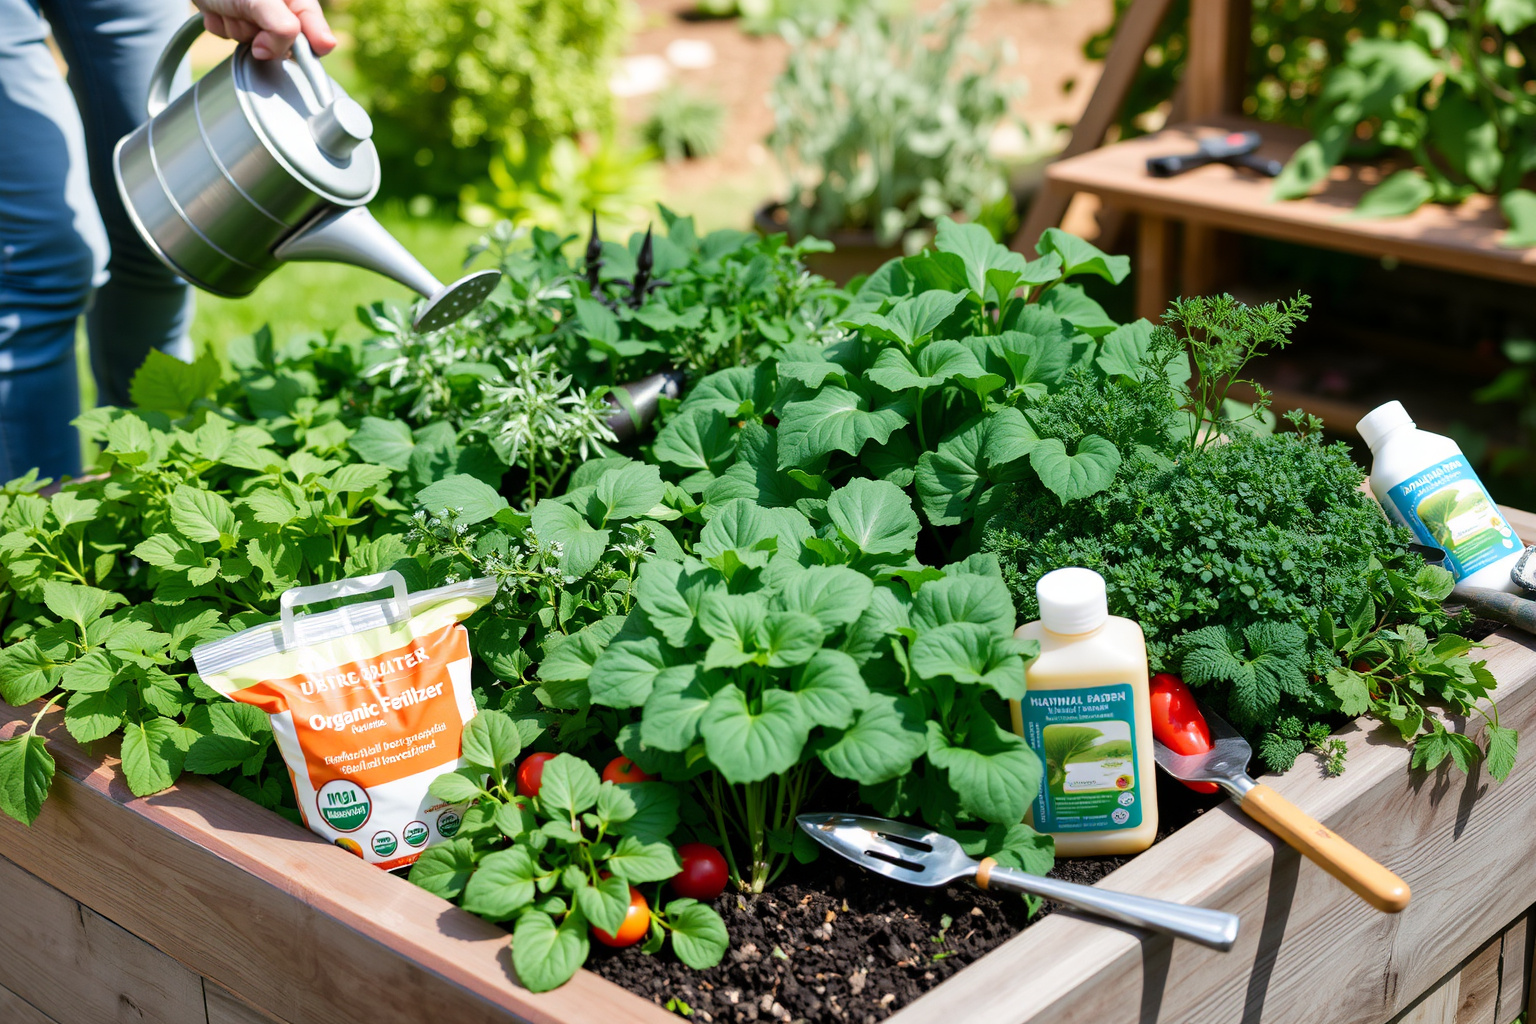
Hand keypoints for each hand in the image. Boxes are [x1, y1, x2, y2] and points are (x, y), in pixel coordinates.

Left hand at [193, 0, 335, 59]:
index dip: (315, 44)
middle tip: (248, 15)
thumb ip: (280, 26)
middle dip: (261, 34)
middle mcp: (278, 6)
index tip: (315, 52)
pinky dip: (222, 26)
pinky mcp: (235, 19)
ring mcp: (256, 14)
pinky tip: (218, 10)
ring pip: (255, 43)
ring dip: (237, 28)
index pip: (317, 29)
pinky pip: (233, 38)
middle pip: (284, 43)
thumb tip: (284, 53)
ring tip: (228, 7)